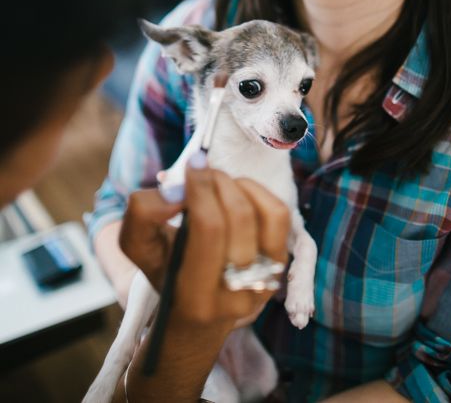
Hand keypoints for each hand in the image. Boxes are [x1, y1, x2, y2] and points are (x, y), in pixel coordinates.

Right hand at [119, 162, 290, 330]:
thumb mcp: (139, 249)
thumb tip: (176, 190)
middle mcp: (239, 294)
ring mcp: (266, 280)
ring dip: (240, 186)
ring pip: (266, 214)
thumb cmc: (165, 271)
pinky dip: (259, 193)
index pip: (209, 231)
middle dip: (219, 183)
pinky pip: (280, 216)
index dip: (201, 190)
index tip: (192, 165)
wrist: (198, 315)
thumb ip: (143, 216)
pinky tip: (238, 192)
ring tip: (218, 183)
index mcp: (196, 297)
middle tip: (201, 170)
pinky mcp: (281, 264)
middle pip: (239, 218)